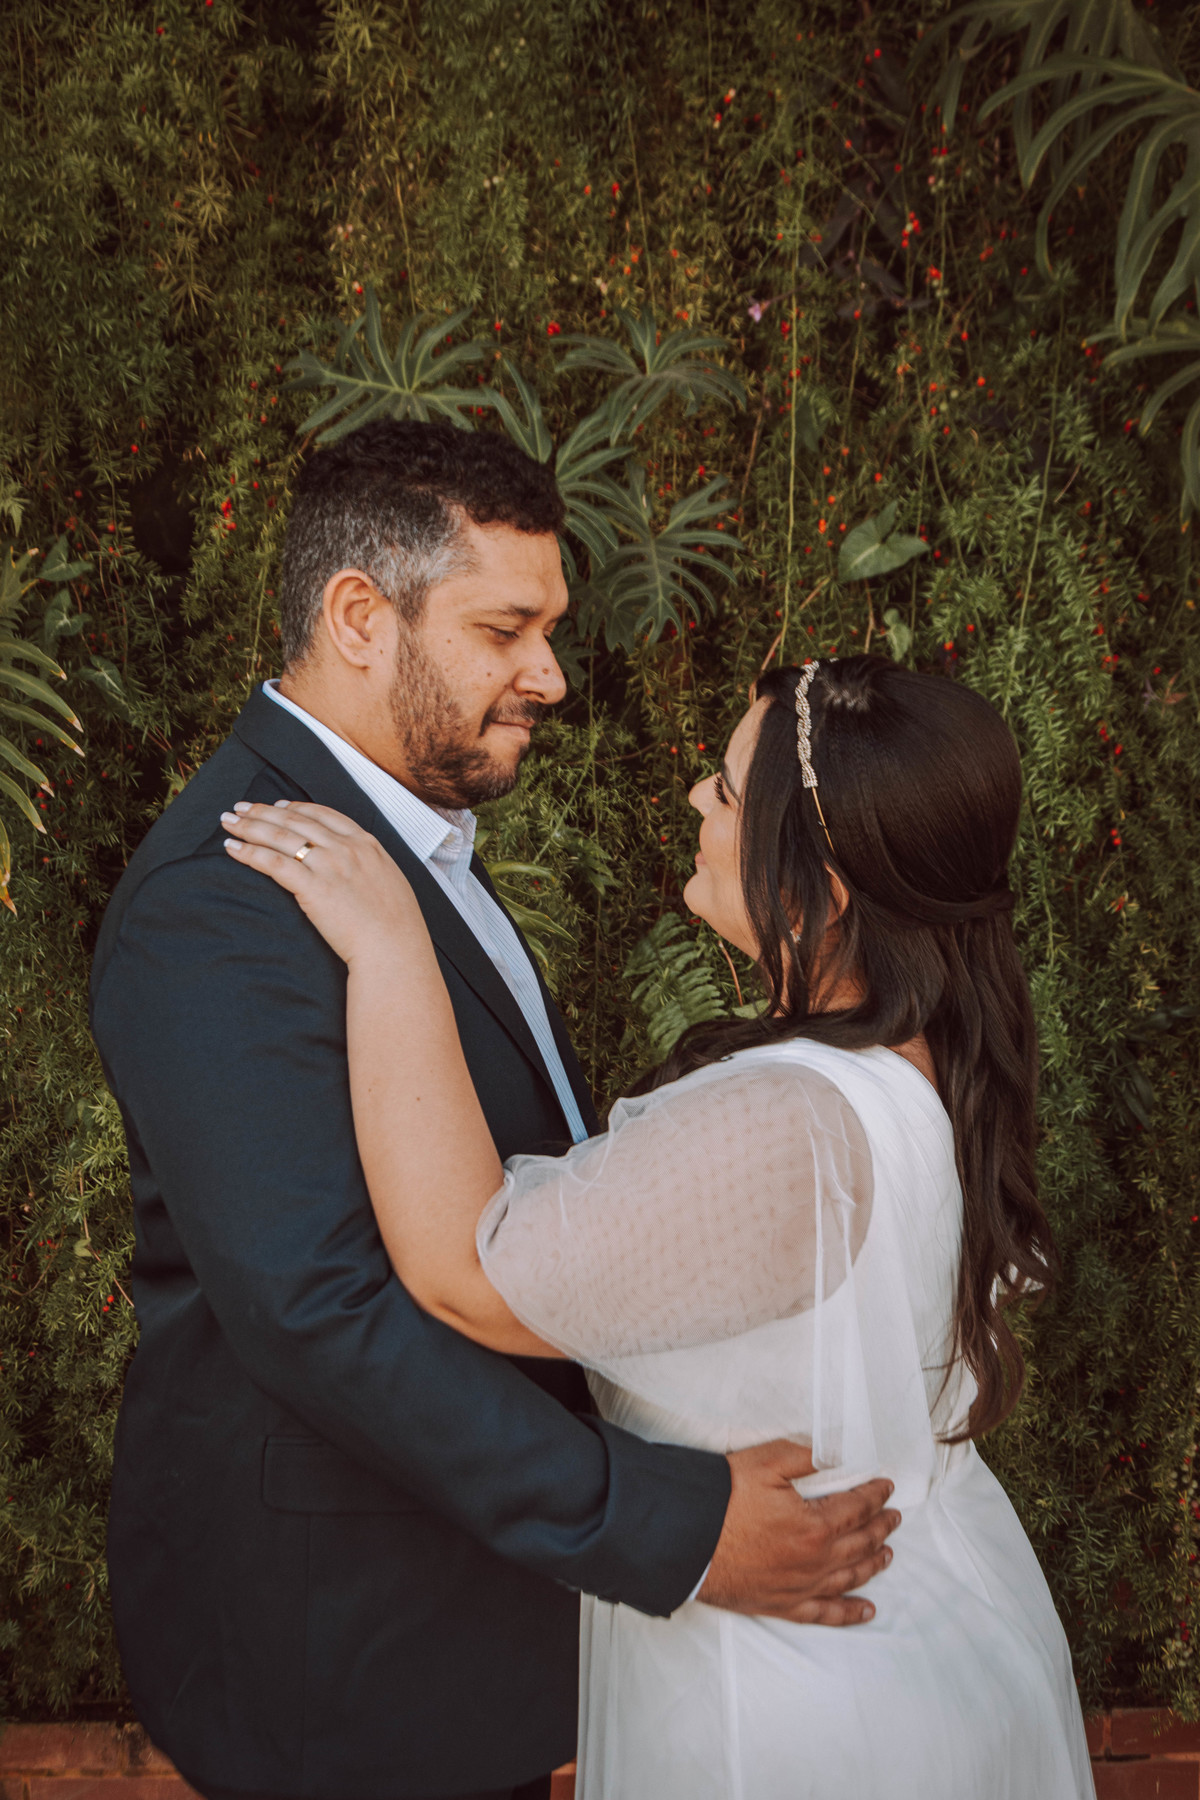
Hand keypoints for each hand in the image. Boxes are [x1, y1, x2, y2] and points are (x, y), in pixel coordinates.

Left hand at [221, 800, 426, 966]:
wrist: (394, 948)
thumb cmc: (396, 926)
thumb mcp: (390, 882)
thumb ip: (369, 866)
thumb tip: (356, 869)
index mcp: (366, 844)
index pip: (323, 814)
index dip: (295, 808)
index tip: (276, 806)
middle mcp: (346, 848)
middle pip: (295, 820)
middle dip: (263, 811)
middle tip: (240, 808)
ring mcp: (329, 866)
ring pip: (280, 836)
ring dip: (249, 826)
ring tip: (228, 822)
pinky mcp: (312, 888)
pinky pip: (273, 863)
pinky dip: (249, 853)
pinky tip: (232, 848)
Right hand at [698, 1441, 899, 1625]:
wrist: (686, 1539)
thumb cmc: (724, 1499)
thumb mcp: (768, 1462)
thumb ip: (810, 1455)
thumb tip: (841, 1450)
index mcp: (816, 1526)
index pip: (857, 1508)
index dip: (875, 1494)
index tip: (886, 1486)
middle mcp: (816, 1562)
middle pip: (860, 1543)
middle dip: (881, 1527)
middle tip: (894, 1517)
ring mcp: (801, 1588)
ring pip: (849, 1578)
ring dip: (873, 1564)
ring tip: (888, 1554)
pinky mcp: (782, 1605)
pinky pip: (825, 1614)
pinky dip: (849, 1613)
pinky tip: (866, 1610)